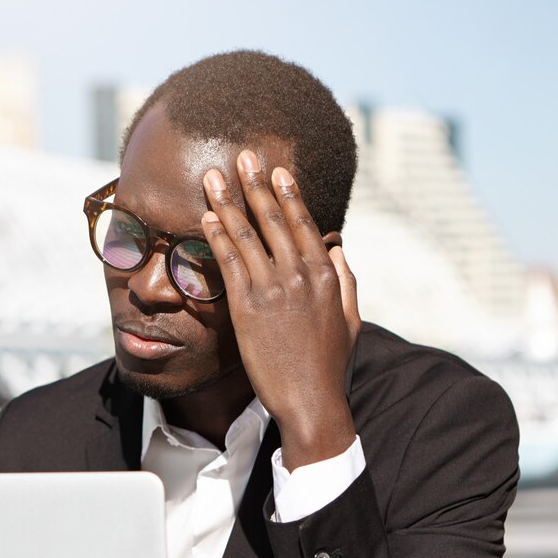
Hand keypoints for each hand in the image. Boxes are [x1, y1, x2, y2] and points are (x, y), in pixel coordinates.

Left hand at [201, 150, 360, 468]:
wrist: (311, 402)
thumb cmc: (330, 366)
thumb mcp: (351, 320)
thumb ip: (346, 281)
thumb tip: (339, 250)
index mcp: (326, 275)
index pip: (304, 223)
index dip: (288, 194)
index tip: (277, 170)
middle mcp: (300, 274)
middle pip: (274, 219)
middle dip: (256, 184)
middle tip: (242, 156)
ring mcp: (273, 289)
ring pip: (247, 234)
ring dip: (228, 201)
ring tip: (214, 176)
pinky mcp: (247, 307)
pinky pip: (228, 262)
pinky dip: (217, 236)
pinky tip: (207, 217)